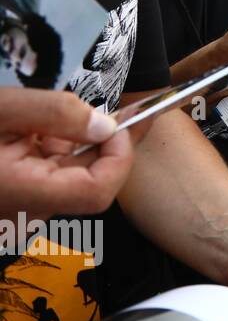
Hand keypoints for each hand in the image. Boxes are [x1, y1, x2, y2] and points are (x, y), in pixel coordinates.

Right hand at [0, 89, 133, 219]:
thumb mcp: (0, 108)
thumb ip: (54, 113)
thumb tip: (105, 125)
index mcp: (20, 193)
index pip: (96, 191)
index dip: (119, 157)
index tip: (119, 125)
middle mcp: (24, 212)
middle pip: (91, 183)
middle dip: (108, 145)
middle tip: (121, 111)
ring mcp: (22, 209)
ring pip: (75, 178)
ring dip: (85, 145)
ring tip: (81, 113)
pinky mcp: (20, 198)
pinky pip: (54, 176)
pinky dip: (62, 150)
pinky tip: (51, 127)